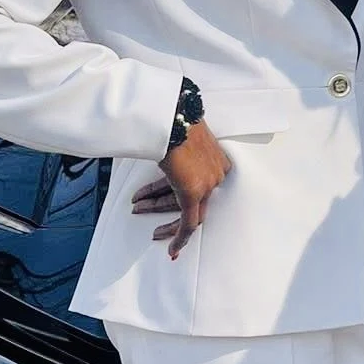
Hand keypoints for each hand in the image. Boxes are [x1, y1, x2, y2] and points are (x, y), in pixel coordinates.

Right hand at [153, 123, 231, 258]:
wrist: (172, 115)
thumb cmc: (173, 121)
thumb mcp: (180, 139)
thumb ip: (180, 155)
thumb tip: (169, 157)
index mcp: (217, 161)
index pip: (202, 188)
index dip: (186, 200)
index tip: (175, 208)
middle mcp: (217, 174)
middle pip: (196, 204)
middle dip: (168, 213)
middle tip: (157, 229)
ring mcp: (208, 184)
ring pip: (188, 214)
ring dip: (160, 216)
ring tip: (145, 222)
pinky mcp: (195, 193)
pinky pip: (189, 223)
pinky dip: (180, 237)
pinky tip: (171, 248)